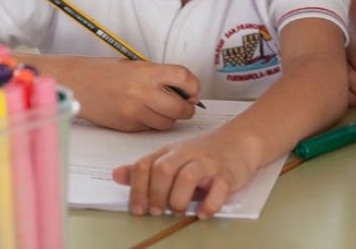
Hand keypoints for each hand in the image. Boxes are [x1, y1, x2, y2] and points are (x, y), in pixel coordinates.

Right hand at [63, 58, 199, 130]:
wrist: (77, 83)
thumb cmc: (105, 72)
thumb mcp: (135, 66)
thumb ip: (158, 77)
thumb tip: (184, 90)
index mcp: (147, 72)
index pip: (184, 78)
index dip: (194, 86)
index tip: (192, 89)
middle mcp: (142, 92)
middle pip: (181, 108)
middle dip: (187, 108)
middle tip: (184, 105)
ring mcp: (134, 111)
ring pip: (167, 123)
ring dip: (170, 118)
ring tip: (162, 109)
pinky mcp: (127, 126)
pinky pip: (150, 129)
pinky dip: (152, 124)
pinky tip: (144, 114)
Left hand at [111, 129, 258, 218]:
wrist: (239, 142)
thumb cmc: (202, 155)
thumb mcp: (170, 158)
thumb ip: (145, 169)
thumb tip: (116, 175)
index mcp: (170, 152)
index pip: (145, 165)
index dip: (137, 189)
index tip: (138, 209)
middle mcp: (187, 155)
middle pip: (163, 169)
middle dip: (157, 194)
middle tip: (158, 211)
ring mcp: (208, 163)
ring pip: (188, 176)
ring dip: (179, 199)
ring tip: (180, 210)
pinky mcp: (227, 174)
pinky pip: (218, 188)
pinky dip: (209, 204)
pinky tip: (203, 213)